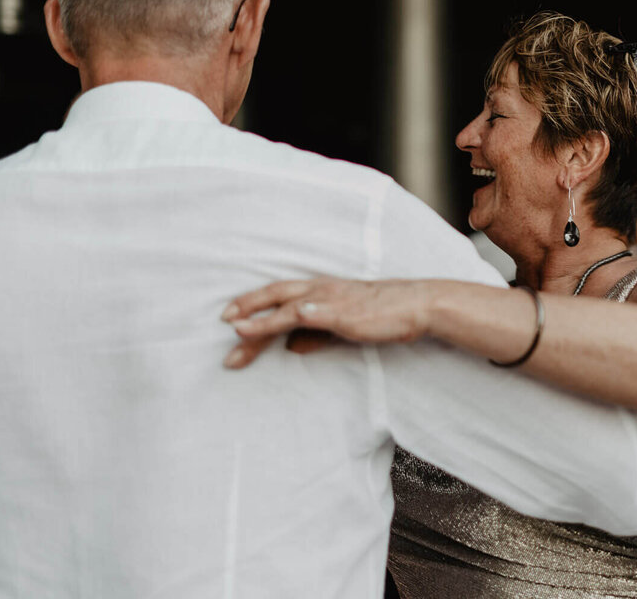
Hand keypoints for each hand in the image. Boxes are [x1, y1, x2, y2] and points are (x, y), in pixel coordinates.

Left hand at [221, 278, 432, 368]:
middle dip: (246, 307)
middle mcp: (319, 290)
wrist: (415, 306)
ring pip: (284, 306)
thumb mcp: (343, 326)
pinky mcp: (339, 312)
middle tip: (222, 321)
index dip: (254, 307)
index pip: (279, 297)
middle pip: (274, 295)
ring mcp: (328, 299)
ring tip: (236, 330)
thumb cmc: (382, 314)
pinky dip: (285, 317)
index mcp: (320, 291)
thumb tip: (292, 347)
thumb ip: (316, 335)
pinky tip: (270, 323)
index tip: (231, 321)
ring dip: (258, 318)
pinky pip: (306, 314)